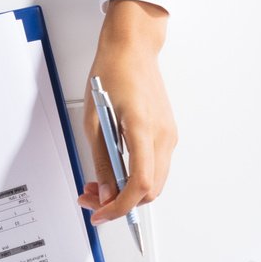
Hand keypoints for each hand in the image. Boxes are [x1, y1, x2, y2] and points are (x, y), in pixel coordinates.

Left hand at [79, 0, 176, 223]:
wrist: (133, 47)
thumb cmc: (112, 73)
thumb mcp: (94, 120)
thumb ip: (101, 159)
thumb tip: (104, 191)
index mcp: (143, 129)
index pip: (140, 184)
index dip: (120, 207)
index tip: (99, 214)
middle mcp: (163, 136)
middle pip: (150, 190)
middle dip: (121, 202)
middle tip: (92, 198)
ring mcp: (168, 135)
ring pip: (154, 182)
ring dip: (128, 191)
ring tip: (99, 185)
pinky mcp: (167, 133)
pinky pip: (155, 166)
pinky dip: (136, 176)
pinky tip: (115, 170)